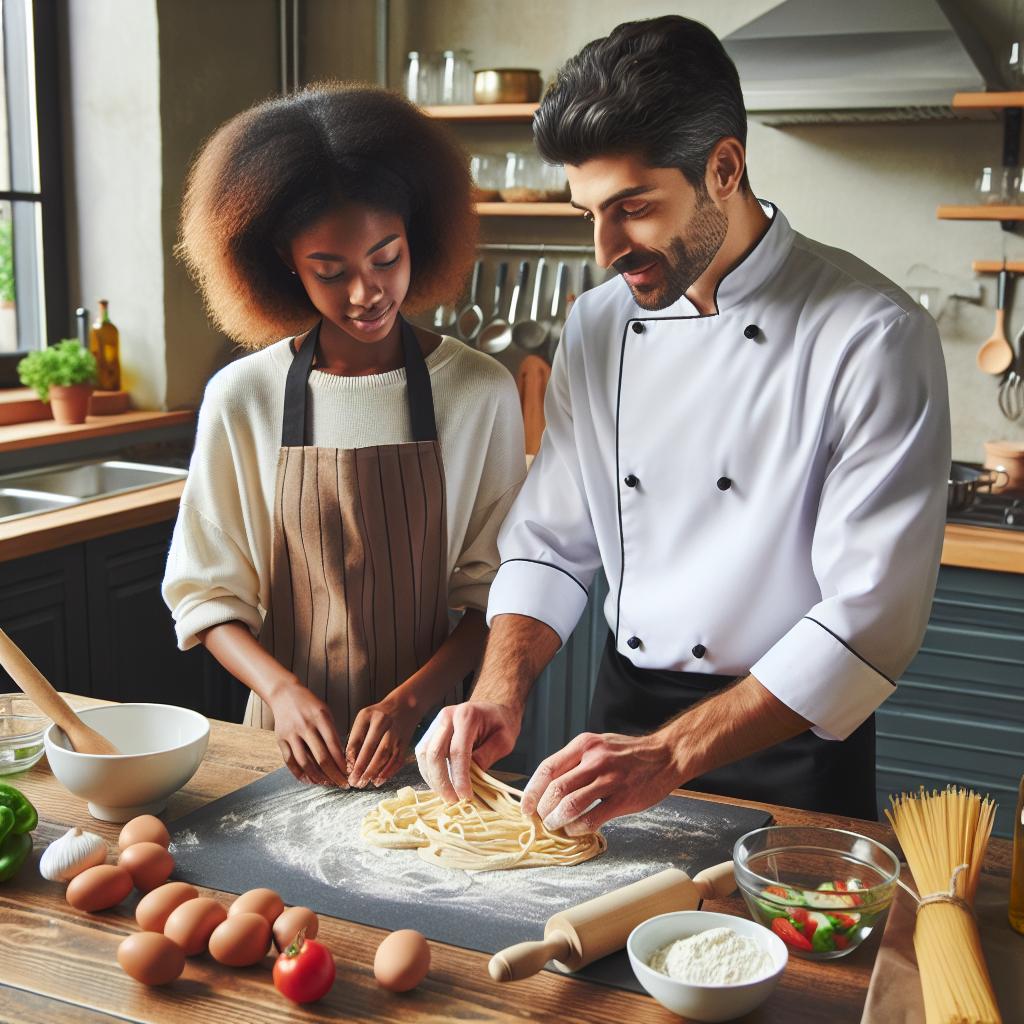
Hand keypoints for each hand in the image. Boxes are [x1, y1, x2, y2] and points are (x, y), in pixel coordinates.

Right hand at [267, 681, 348, 787]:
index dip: (343, 763)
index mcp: (321, 718)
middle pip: (322, 757)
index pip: (334, 746)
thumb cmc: (310, 705)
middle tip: (343, 784)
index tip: (350, 774)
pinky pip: (290, 762)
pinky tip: (310, 780)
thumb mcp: (326, 713)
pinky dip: (300, 774)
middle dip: (334, 774)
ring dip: (318, 777)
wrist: (285, 694)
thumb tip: (343, 759)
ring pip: (305, 762)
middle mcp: (306, 726)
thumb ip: (333, 733)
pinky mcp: (281, 740)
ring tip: (328, 784)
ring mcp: (292, 734)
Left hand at [345, 696, 420, 787]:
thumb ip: (357, 736)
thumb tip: (350, 762)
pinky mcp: (405, 742)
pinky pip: (397, 759)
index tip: (346, 770)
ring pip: (384, 755)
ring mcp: (396, 732)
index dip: (351, 756)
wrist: (406, 705)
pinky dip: (388, 772)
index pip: (357, 738)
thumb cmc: (380, 714)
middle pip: (371, 748)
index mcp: (369, 715)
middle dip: (361, 767)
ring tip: (363, 783)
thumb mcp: (365, 717)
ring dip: (373, 772)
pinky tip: (379, 780)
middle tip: (353, 782)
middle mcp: (383, 722)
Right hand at [415, 701, 521, 803]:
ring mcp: (435, 723)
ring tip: (447, 795)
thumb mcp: (504, 739)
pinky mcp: (430, 732)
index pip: (457, 751)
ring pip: (424, 755)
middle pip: (434, 753)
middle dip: (442, 781)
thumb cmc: (500, 723)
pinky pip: (423, 755)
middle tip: (454, 800)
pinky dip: (430, 772)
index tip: (466, 796)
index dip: (459, 777)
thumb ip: (487, 756)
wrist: (493, 708)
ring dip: (433, 779)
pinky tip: (441, 784)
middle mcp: (446, 716)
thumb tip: (470, 777)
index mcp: (467, 715)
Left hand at [521, 731, 683, 835]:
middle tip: (542, 820)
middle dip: (543, 809)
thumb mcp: (597, 745)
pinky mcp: (623, 799)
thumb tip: (546, 787)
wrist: (665, 756)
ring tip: (555, 827)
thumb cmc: (627, 754)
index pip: (548, 768)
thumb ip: (574, 762)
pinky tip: (575, 831)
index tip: (525, 807)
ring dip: (557, 821)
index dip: (532, 791)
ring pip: (570, 804)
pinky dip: (577, 829)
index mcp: (584, 744)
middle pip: (556, 788)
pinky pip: (592, 818)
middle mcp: (594, 759)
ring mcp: (610, 779)